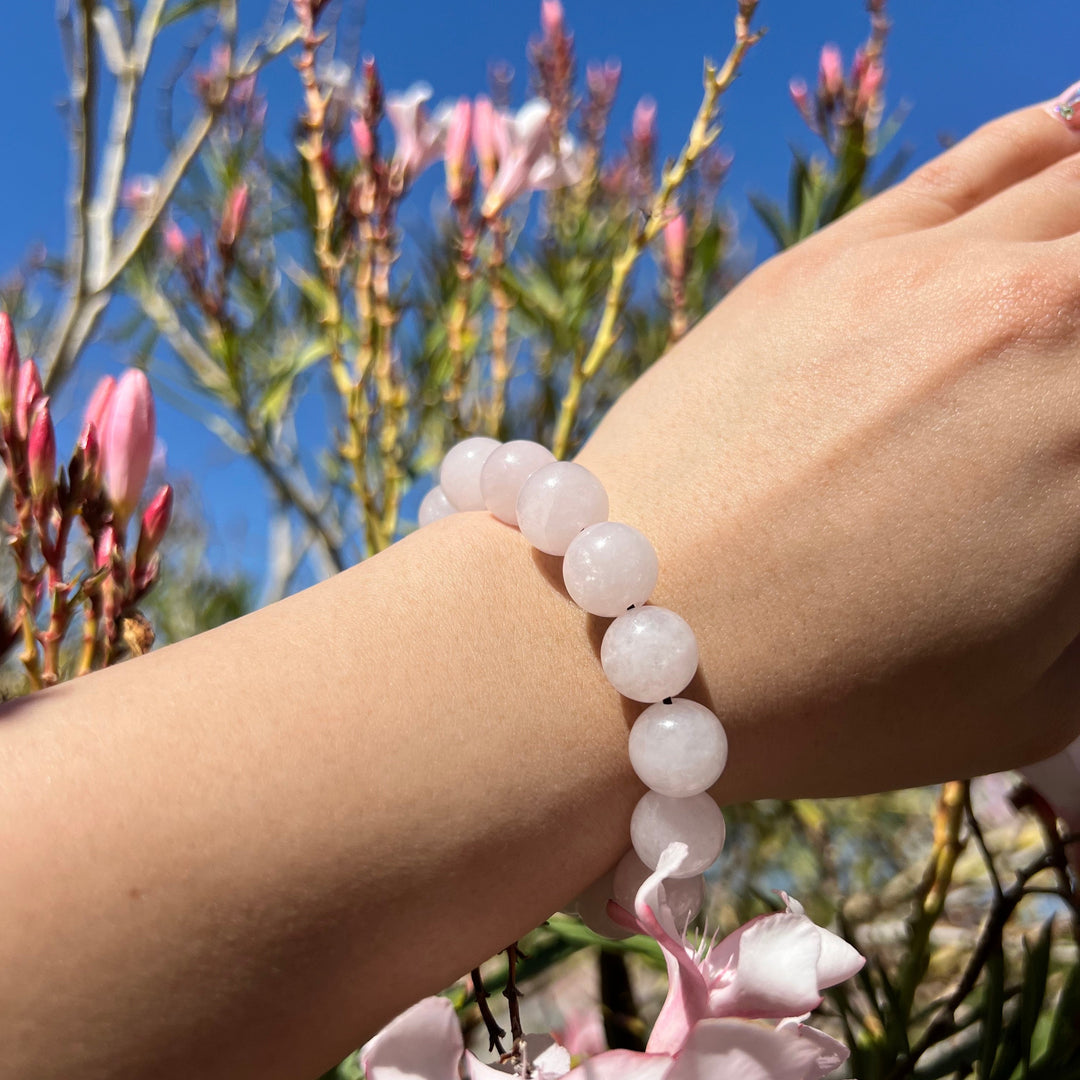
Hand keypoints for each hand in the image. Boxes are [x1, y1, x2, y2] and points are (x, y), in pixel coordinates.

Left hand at [577, 97, 1079, 798]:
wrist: (622, 634)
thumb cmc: (829, 698)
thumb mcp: (1031, 699)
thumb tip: (1079, 499)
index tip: (1071, 473)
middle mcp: (1042, 324)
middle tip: (1060, 392)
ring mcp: (932, 272)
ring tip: (1074, 278)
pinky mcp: (832, 255)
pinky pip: (983, 159)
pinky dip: (1051, 144)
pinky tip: (1068, 150)